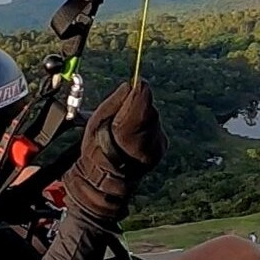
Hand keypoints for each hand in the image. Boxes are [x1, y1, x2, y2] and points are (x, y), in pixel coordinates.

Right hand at [62, 81, 168, 222]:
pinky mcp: (163, 146)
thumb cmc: (97, 149)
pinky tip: (134, 134)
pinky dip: (146, 125)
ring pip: (153, 116)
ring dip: (141, 116)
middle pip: (148, 108)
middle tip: (121, 113)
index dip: (139, 90)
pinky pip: (156, 125)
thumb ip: (116, 102)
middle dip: (137, 105)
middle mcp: (148, 141)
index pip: (142, 103)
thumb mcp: (97, 122)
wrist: (108, 178)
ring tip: (125, 128)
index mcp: (129, 134)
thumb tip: (131, 85)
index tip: (136, 82)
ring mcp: (158, 145)